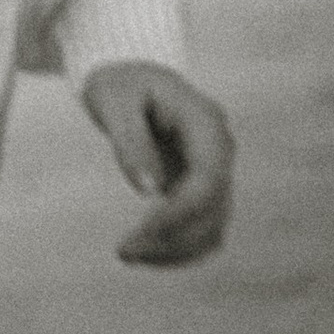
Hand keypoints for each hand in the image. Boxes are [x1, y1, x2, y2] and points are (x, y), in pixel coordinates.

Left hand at [82, 60, 233, 265]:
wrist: (132, 78)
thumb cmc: (120, 85)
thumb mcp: (114, 101)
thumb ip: (129, 142)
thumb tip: (147, 191)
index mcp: (205, 122)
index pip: (208, 179)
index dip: (180, 212)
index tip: (142, 231)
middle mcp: (220, 150)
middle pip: (214, 209)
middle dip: (172, 237)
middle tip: (123, 252)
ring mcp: (216, 172)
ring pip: (213, 227)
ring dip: (176, 250)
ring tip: (129, 255)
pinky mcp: (203, 190)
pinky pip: (202, 229)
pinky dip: (178, 247)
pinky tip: (145, 252)